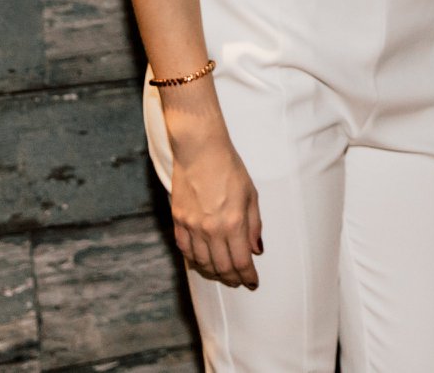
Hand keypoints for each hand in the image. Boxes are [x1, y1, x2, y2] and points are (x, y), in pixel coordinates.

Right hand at [165, 111, 263, 287]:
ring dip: (213, 273)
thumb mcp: (251, 194)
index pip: (241, 261)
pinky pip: (185, 249)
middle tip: (238, 282)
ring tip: (222, 275)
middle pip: (221, 267)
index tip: (252, 283)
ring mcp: (192, 226)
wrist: (200, 150)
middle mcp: (211, 229)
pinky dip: (194, 260)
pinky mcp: (178, 220)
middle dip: (232, 278)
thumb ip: (254, 225)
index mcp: (233, 223)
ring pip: (202, 263)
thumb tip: (255, 250)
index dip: (247, 276)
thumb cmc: (230, 169)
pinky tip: (201, 263)